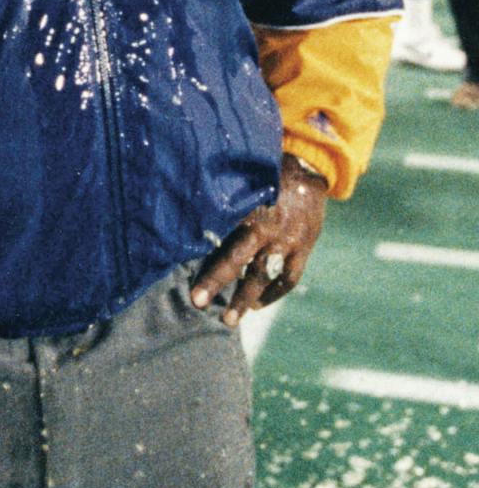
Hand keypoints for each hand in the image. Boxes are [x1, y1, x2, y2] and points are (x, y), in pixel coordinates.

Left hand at [190, 153, 327, 325]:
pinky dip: (274, 293)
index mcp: (244, 207)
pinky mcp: (304, 247)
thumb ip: (218, 198)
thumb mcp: (238, 179)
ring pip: (262, 275)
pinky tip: (258, 305)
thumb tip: (182, 211)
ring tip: (228, 320)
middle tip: (196, 302)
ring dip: (244, 300)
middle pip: (236, 259)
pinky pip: (288, 278)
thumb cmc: (261, 172)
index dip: (199, 251)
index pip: (216, 233)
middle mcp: (265, 226)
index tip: (180, 263)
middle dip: (215, 282)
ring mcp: (286, 240)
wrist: (306, 167)